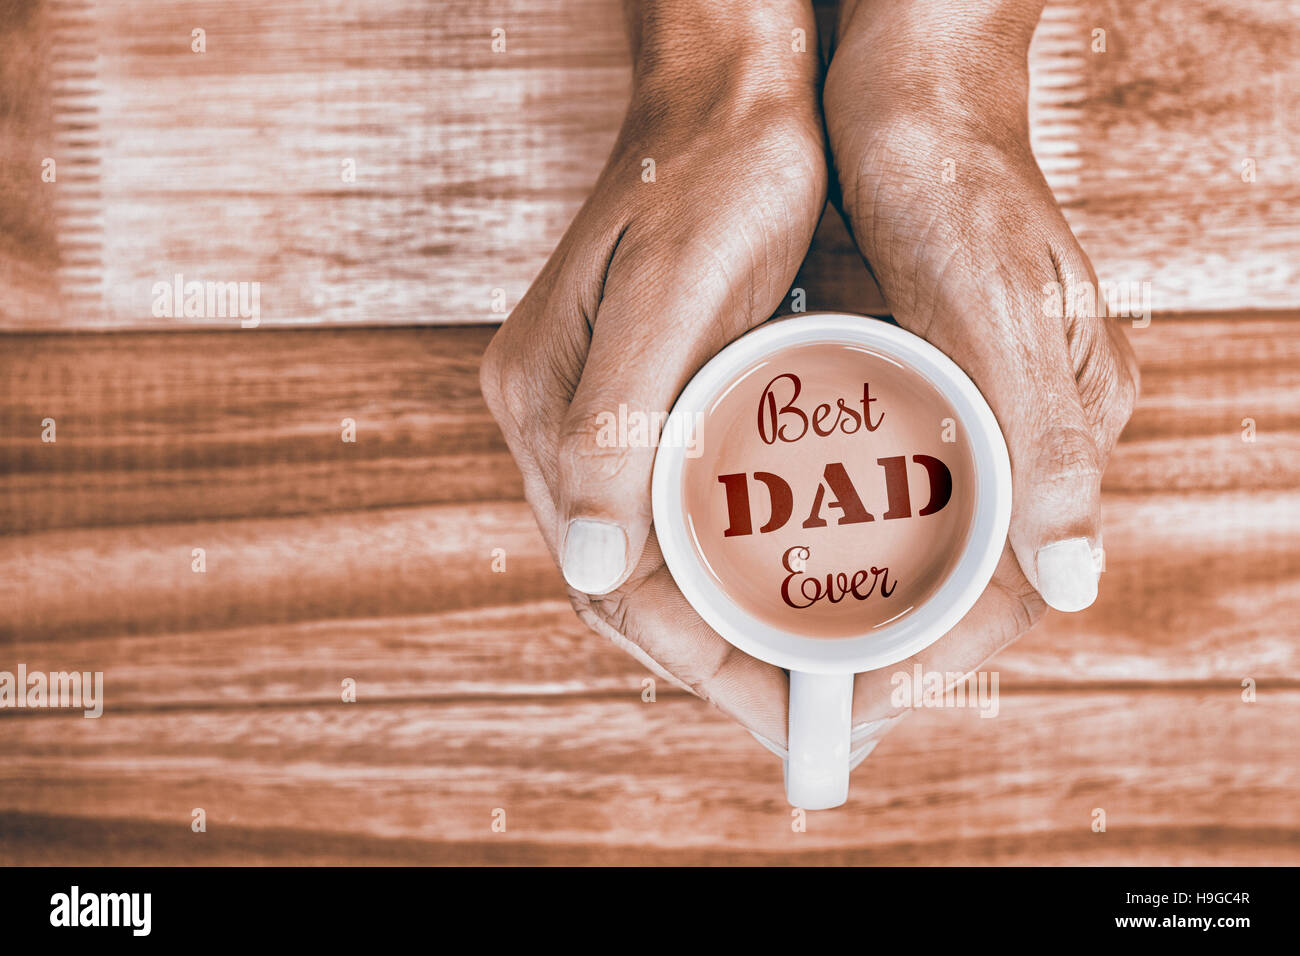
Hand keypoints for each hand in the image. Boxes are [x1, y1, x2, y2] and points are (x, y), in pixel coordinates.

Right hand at [480, 0, 825, 747]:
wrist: (727, 93)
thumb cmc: (709, 174)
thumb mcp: (669, 291)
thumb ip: (617, 427)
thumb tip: (596, 563)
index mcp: (548, 411)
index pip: (613, 579)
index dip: (699, 658)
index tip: (787, 713)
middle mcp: (559, 429)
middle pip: (630, 589)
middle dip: (719, 663)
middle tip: (814, 716)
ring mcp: (595, 420)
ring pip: (656, 564)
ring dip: (727, 627)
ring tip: (812, 674)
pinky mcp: (639, 404)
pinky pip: (677, 518)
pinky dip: (731, 571)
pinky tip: (788, 590)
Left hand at [823, 0, 1139, 747]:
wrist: (906, 89)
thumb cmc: (956, 182)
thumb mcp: (995, 307)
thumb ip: (1040, 443)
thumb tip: (1073, 586)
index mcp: (1069, 424)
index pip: (1009, 584)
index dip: (932, 655)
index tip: (851, 702)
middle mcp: (1026, 434)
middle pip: (957, 580)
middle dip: (881, 643)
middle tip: (796, 688)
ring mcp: (970, 413)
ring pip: (913, 547)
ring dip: (850, 597)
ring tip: (769, 638)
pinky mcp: (917, 388)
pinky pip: (879, 490)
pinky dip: (828, 531)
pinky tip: (765, 548)